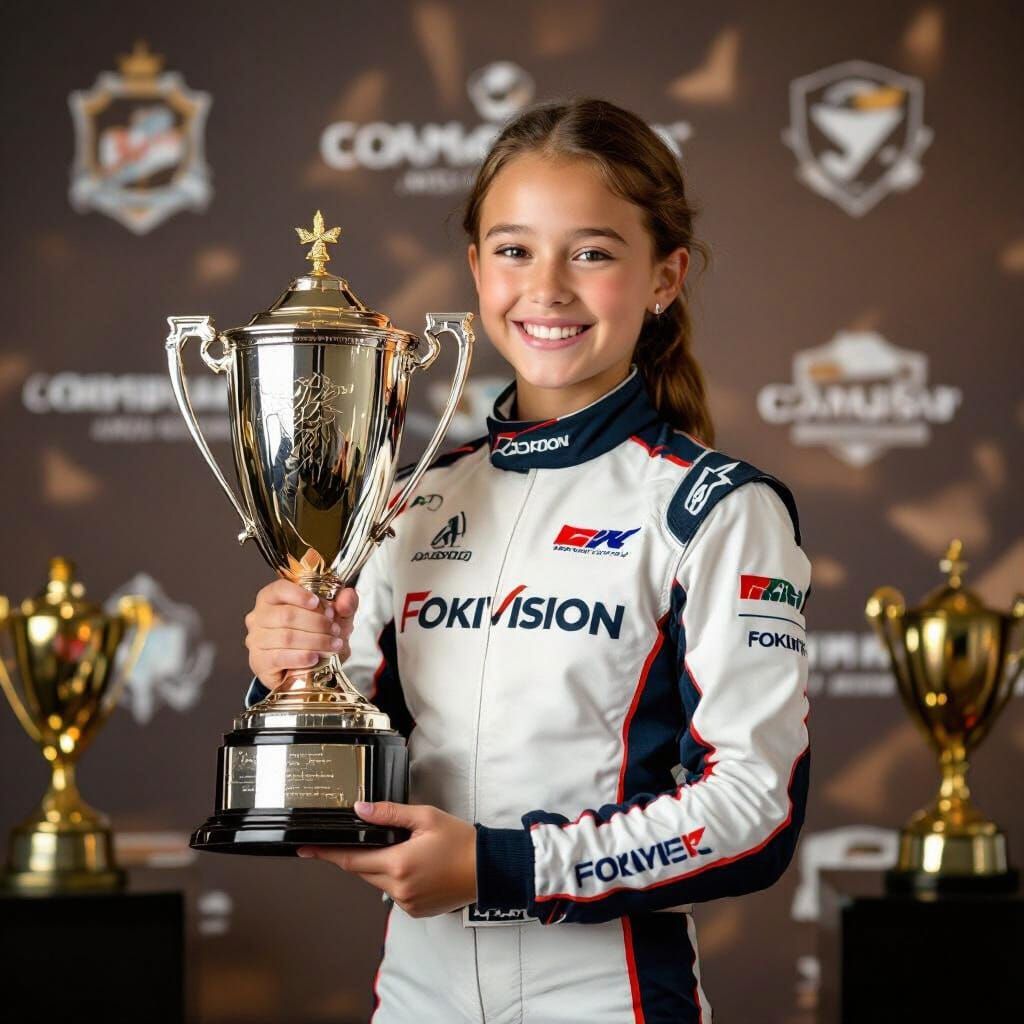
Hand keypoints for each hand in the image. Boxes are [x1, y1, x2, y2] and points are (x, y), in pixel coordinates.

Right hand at [244, 579, 358, 690]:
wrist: (307, 671)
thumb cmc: (317, 636)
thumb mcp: (336, 618)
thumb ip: (346, 603)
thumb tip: (347, 597)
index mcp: (272, 598)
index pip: (279, 589)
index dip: (299, 595)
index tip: (317, 602)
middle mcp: (258, 617)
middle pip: (286, 615)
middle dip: (316, 623)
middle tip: (335, 630)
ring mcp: (256, 640)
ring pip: (285, 637)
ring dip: (314, 641)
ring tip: (333, 645)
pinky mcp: (259, 662)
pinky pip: (279, 658)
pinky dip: (300, 657)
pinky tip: (314, 658)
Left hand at [298, 802, 477, 917]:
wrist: (488, 870)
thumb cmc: (460, 841)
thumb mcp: (425, 818)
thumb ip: (390, 814)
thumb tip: (360, 809)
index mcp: (398, 864)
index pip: (351, 860)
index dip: (326, 854)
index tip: (306, 850)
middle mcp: (398, 888)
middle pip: (362, 871)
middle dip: (358, 855)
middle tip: (361, 838)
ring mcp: (406, 904)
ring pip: (377, 882)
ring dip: (378, 866)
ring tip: (400, 848)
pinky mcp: (415, 911)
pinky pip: (393, 892)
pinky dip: (394, 878)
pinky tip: (412, 865)